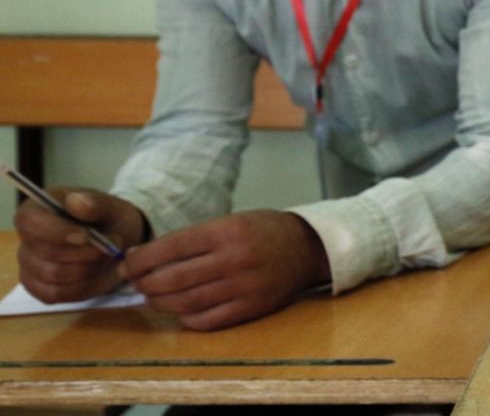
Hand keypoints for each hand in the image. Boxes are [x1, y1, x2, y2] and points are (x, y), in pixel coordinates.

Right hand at [15, 187, 145, 302]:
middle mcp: (26, 238)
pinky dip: (82, 286)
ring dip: (88, 268)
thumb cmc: (110, 221)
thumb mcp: (112, 207)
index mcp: (37, 209)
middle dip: (85, 252)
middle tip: (113, 245)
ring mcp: (29, 265)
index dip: (56, 231)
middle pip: (46, 252)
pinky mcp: (38, 287)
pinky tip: (95, 272)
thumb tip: (75, 201)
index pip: (30, 221)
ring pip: (54, 275)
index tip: (86, 236)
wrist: (118, 245)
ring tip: (107, 257)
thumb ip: (96, 204)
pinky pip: (56, 293)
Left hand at [119, 210, 330, 330]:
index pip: (169, 248)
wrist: (308, 247)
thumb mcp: (230, 222)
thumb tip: (145, 258)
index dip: (140, 260)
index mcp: (226, 231)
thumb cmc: (263, 231)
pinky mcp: (251, 308)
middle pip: (171, 279)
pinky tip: (182, 310)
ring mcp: (243, 286)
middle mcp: (233, 259)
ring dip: (161, 303)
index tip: (127, 264)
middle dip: (145, 283)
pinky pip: (207, 321)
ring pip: (185, 303)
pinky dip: (186, 318)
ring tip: (154, 297)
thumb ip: (192, 240)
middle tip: (137, 283)